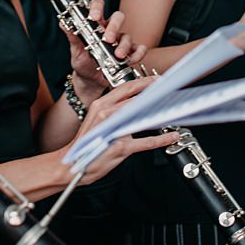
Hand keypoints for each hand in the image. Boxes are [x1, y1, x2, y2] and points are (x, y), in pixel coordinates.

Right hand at [59, 76, 180, 184]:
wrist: (73, 165)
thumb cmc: (86, 145)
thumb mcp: (97, 121)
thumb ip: (113, 111)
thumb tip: (133, 104)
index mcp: (100, 106)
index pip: (124, 88)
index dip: (142, 82)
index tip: (155, 80)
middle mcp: (106, 114)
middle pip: (134, 96)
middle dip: (152, 89)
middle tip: (166, 86)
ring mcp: (113, 130)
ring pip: (140, 114)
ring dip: (158, 110)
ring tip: (171, 107)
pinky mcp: (121, 147)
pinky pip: (146, 142)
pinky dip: (162, 139)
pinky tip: (171, 137)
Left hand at [67, 0, 147, 91]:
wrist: (89, 81)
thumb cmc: (82, 62)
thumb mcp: (75, 50)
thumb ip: (72, 36)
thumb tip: (63, 23)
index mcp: (95, 25)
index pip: (98, 6)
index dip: (97, 7)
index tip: (94, 16)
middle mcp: (109, 30)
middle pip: (118, 17)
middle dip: (114, 27)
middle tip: (108, 39)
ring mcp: (120, 41)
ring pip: (127, 35)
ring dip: (124, 45)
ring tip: (117, 56)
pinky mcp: (129, 53)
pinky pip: (138, 49)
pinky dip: (137, 53)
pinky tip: (131, 59)